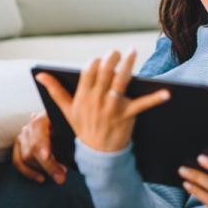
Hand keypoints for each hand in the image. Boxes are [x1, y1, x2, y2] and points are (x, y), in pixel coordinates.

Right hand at [12, 111, 67, 183]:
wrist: (65, 131)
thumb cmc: (71, 131)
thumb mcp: (74, 132)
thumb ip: (73, 138)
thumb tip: (78, 152)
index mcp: (46, 115)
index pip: (38, 126)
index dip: (41, 142)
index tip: (46, 156)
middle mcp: (32, 122)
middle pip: (33, 146)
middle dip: (48, 164)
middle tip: (62, 176)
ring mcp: (24, 133)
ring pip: (26, 156)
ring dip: (42, 169)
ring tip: (59, 175)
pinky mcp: (20, 144)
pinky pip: (18, 161)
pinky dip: (29, 172)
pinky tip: (42, 178)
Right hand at [36, 50, 170, 152]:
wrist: (98, 156)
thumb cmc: (82, 129)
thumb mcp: (66, 111)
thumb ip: (54, 90)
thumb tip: (40, 74)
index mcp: (82, 98)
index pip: (87, 74)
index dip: (94, 64)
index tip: (99, 58)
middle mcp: (96, 101)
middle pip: (104, 74)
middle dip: (111, 60)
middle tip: (117, 51)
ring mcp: (111, 109)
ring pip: (120, 83)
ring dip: (127, 67)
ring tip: (133, 52)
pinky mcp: (126, 116)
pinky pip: (141, 104)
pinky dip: (155, 98)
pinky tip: (167, 92)